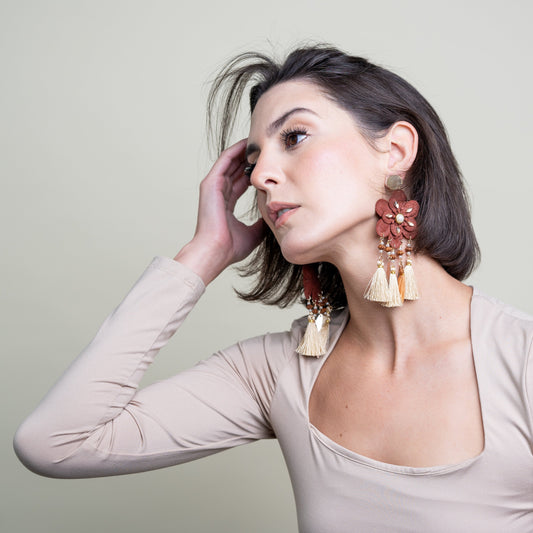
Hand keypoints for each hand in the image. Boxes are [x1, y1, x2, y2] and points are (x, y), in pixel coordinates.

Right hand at [174, 139, 264, 283]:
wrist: (215, 251)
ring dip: (244, 152)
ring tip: (260, 142)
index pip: (240, 183)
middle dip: (250, 159)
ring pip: (231, 162)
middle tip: (266, 149)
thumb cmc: (230, 247)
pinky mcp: (210, 183)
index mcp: (226, 205)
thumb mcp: (253, 233)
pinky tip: (249, 143)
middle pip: (235, 170)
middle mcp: (219, 193)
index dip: (253, 174)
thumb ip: (261, 222)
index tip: (267, 167)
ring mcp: (213, 187)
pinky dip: (236, 151)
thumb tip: (274, 217)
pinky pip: (225, 161)